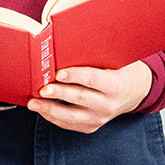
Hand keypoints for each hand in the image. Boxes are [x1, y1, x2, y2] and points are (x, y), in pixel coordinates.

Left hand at [26, 62, 152, 133]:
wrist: (131, 93)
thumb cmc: (116, 69)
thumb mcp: (113, 59)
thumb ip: (94, 53)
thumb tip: (66, 38)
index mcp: (115, 85)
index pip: (93, 79)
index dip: (76, 76)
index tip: (58, 73)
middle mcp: (108, 104)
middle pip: (80, 98)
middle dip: (59, 93)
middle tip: (42, 89)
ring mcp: (100, 118)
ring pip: (72, 116)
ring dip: (50, 109)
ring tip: (33, 102)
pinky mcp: (91, 126)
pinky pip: (69, 124)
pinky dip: (53, 117)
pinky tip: (41, 109)